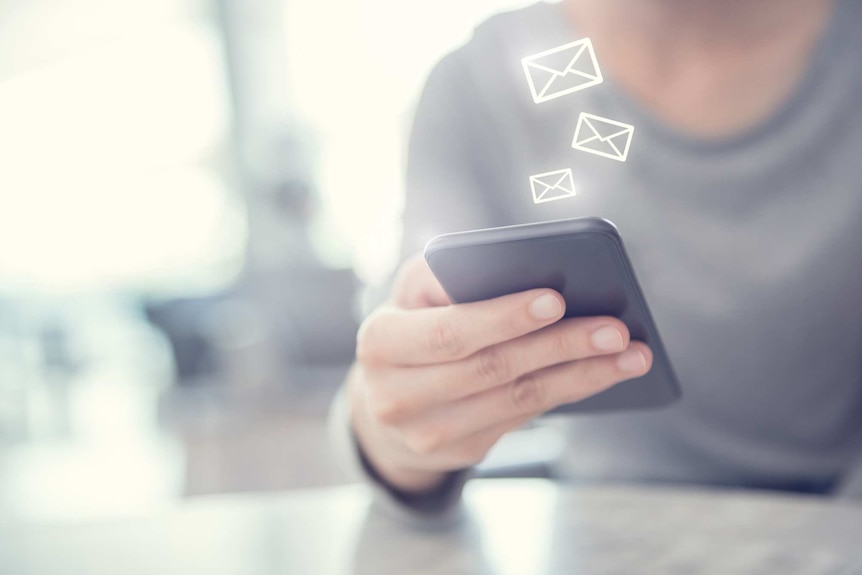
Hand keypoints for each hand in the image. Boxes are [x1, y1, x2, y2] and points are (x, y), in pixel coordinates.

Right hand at [348, 255, 652, 493]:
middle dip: (559, 346)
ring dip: (580, 375)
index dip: (504, 317)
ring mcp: (426, 433)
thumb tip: (518, 267)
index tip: (556, 299)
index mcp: (381, 344)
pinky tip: (604, 373)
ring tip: (630, 354)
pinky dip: (567, 392)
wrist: (386, 396)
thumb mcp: (414, 292)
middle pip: (492, 369)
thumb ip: (449, 273)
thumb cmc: (413, 325)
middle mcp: (396, 396)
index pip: (449, 332)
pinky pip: (521, 418)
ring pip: (516, 400)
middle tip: (615, 329)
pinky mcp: (458, 451)